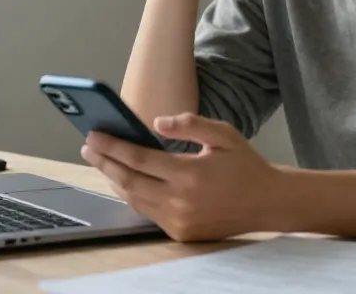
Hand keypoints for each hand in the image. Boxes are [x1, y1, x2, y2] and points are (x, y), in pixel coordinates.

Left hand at [81, 112, 282, 241]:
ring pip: (135, 200)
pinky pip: (148, 213)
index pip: (139, 159)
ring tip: (102, 161)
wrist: (268, 203)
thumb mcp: (223, 134)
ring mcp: (179, 220)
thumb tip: (156, 121)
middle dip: (104, 163)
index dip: (113, 146)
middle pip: (129, 181)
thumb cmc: (245, 164)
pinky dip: (133, 195)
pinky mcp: (181, 233)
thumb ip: (190, 124)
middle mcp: (180, 201)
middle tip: (87, 147)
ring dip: (115, 180)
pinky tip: (126, 181)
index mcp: (190, 173)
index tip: (94, 135)